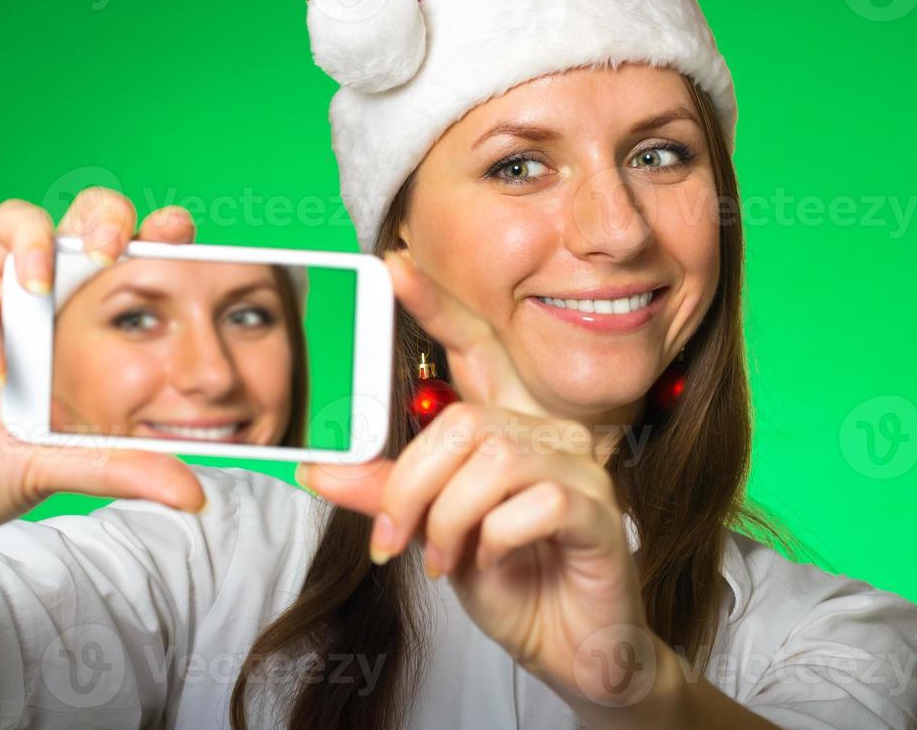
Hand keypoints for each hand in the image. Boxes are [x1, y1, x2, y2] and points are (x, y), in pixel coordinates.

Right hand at [0, 190, 208, 555]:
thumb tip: (194, 495)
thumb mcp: (69, 467)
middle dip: (100, 216)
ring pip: (13, 222)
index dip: (154, 234)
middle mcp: (42, 298)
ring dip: (33, 243)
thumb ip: (126, 470)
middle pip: (78, 215)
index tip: (178, 232)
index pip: (129, 256)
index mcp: (86, 320)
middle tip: (109, 253)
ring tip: (39, 292)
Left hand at [298, 250, 684, 722]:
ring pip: (492, 459)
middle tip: (392, 538)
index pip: (474, 348)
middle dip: (411, 484)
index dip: (435, 306)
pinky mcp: (599, 510)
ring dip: (448, 517)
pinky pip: (532, 501)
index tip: (390, 266)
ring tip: (444, 558)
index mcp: (506, 427)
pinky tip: (491, 563)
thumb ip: (386, 495)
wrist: (571, 649)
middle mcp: (546, 431)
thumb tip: (317, 469)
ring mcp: (580, 466)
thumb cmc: (511, 581)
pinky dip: (493, 539)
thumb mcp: (432, 533)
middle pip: (462, 421)